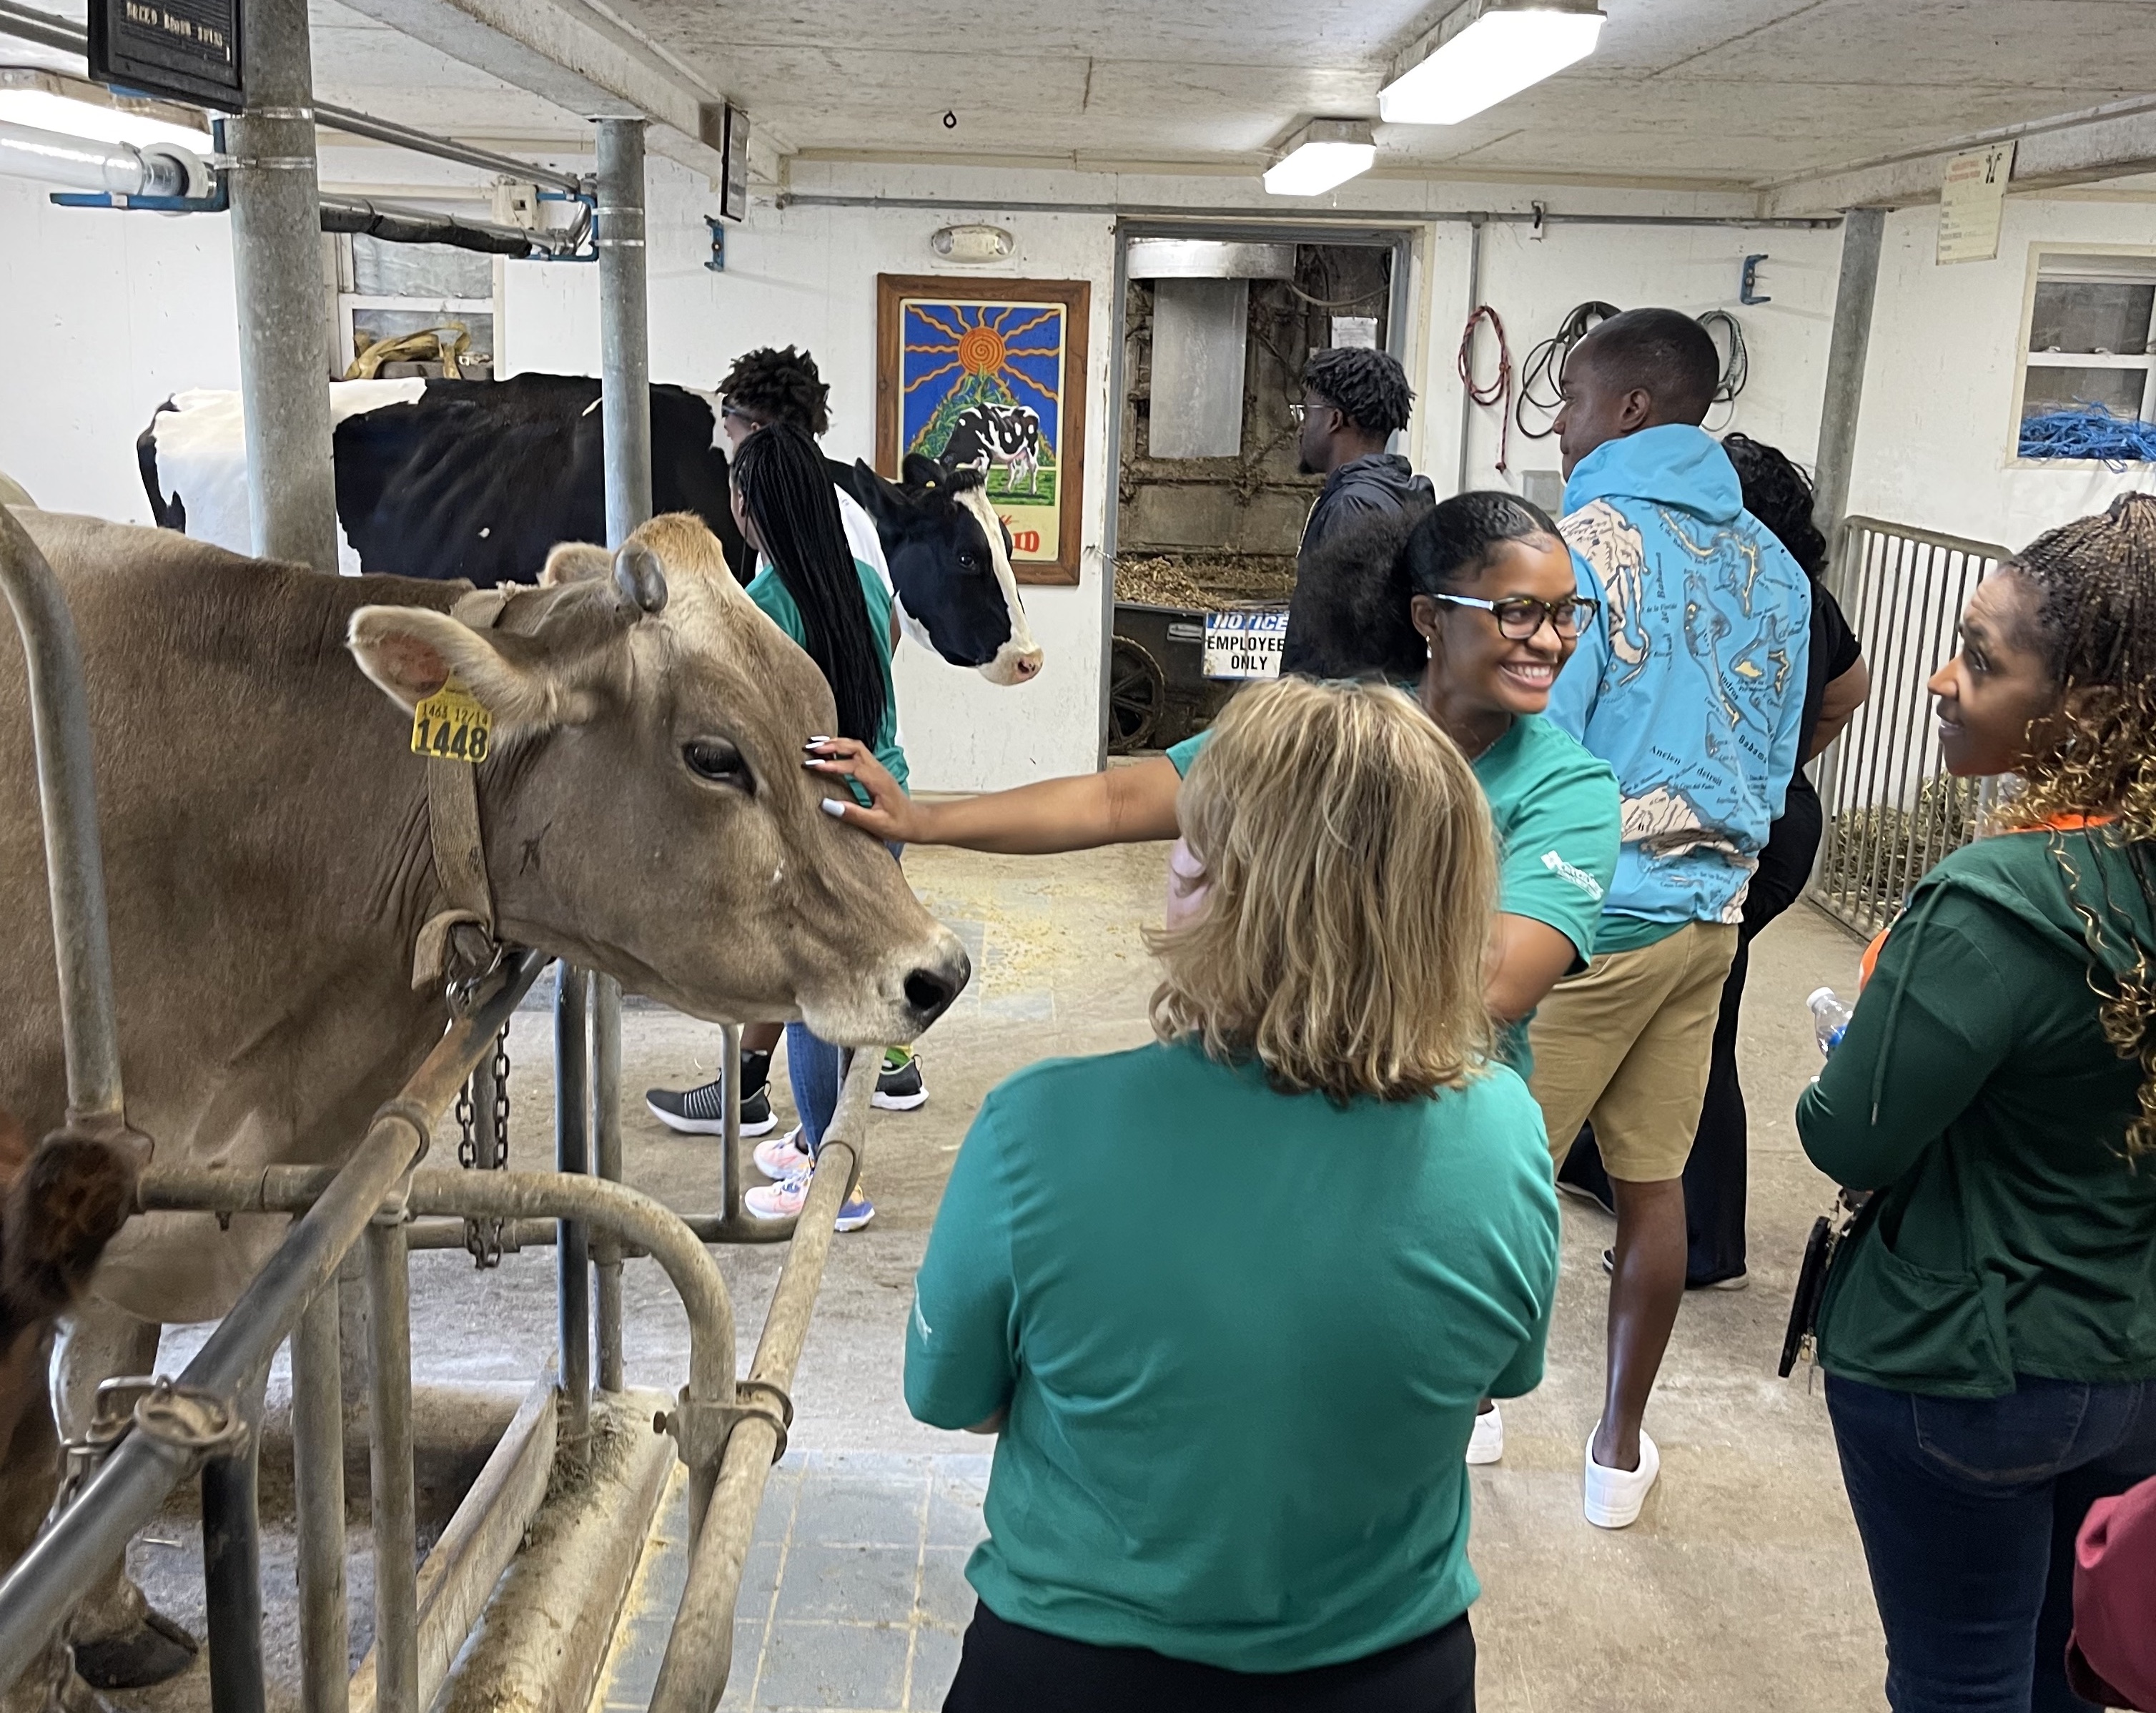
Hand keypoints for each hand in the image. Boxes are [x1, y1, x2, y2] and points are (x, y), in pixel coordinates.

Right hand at [804, 737, 920, 842]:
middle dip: (832, 745)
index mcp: (879, 782)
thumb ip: (853, 814)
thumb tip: (827, 804)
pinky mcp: (875, 772)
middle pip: (855, 748)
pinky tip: (830, 751)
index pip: (853, 766)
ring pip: (857, 747)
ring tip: (815, 745)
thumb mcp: (876, 824)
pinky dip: (842, 748)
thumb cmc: (899, 824)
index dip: (832, 764)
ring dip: (836, 744)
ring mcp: (878, 769)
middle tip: (810, 748)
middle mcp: (879, 771)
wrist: (916, 822)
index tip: (813, 765)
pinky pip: (858, 753)